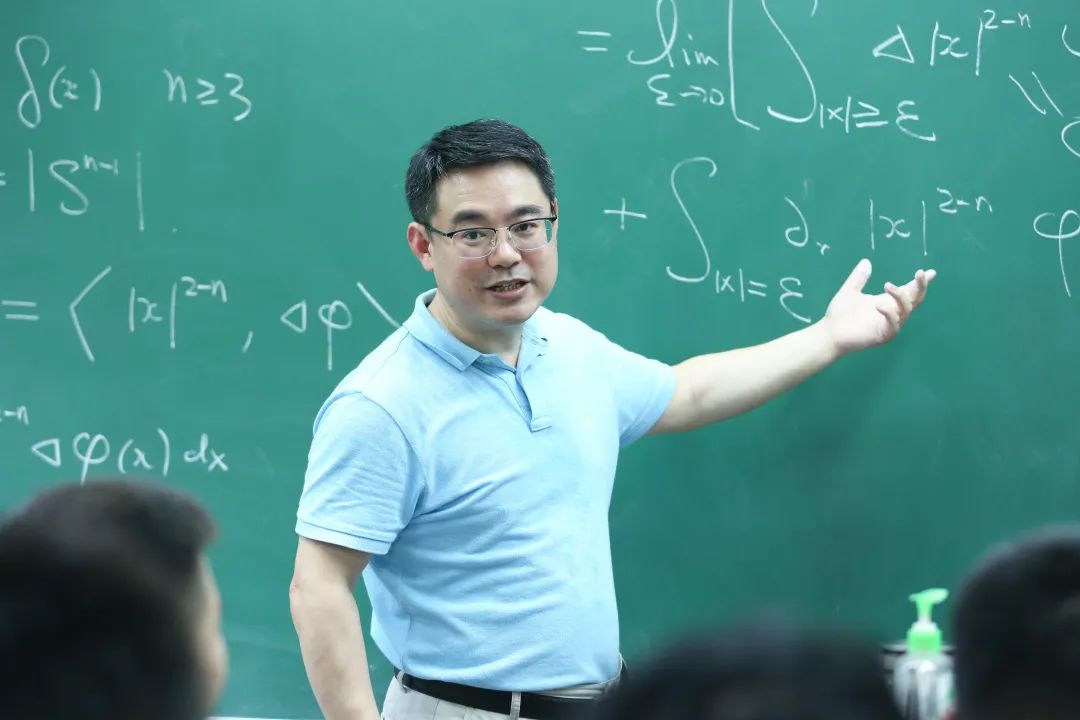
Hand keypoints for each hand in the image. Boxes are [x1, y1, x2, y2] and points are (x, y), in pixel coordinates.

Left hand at [821, 259, 935, 355]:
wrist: (829, 332)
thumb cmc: (840, 314)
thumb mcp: (850, 291)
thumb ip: (858, 278)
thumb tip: (866, 261)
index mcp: (887, 302)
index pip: (909, 291)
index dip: (920, 282)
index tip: (931, 272)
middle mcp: (892, 313)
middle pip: (915, 300)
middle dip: (921, 286)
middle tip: (920, 273)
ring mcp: (889, 325)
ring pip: (906, 310)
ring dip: (901, 296)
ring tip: (888, 285)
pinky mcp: (883, 335)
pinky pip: (893, 325)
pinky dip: (890, 314)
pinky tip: (880, 305)